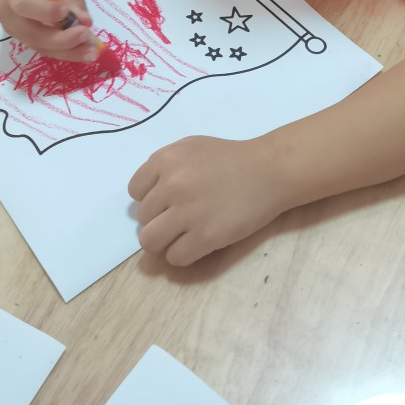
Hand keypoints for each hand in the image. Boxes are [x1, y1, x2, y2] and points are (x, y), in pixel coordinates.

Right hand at [0, 0, 101, 62]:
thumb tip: (86, 22)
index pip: (23, 5)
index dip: (44, 12)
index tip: (66, 12)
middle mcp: (7, 15)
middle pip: (33, 34)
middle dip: (62, 40)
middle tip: (87, 36)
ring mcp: (12, 30)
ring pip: (39, 46)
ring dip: (67, 51)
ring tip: (91, 52)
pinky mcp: (21, 38)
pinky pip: (42, 47)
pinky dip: (63, 51)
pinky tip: (82, 51)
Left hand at [128, 135, 284, 265]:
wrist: (269, 170)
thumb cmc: (231, 158)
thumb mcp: (192, 147)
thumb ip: (165, 164)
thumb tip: (145, 192)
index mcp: (166, 160)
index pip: (135, 191)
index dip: (151, 198)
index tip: (168, 200)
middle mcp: (172, 184)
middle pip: (143, 219)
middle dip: (160, 220)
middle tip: (181, 217)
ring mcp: (188, 212)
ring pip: (150, 242)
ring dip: (165, 241)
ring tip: (183, 235)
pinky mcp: (205, 236)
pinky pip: (175, 257)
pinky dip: (183, 254)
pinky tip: (198, 243)